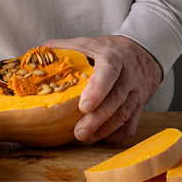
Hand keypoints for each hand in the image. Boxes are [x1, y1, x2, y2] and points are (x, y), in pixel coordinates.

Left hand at [44, 35, 161, 143]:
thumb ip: (65, 48)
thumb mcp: (89, 43)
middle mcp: (128, 76)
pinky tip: (100, 139)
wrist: (143, 52)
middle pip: (116, 99)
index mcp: (113, 58)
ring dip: (104, 130)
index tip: (83, 107)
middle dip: (97, 119)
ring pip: (124, 114)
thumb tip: (38, 55)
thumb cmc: (109, 50)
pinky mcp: (140, 106)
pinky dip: (117, 135)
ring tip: (84, 139)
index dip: (97, 90)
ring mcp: (136, 92)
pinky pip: (131, 125)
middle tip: (78, 133)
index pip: (108, 73)